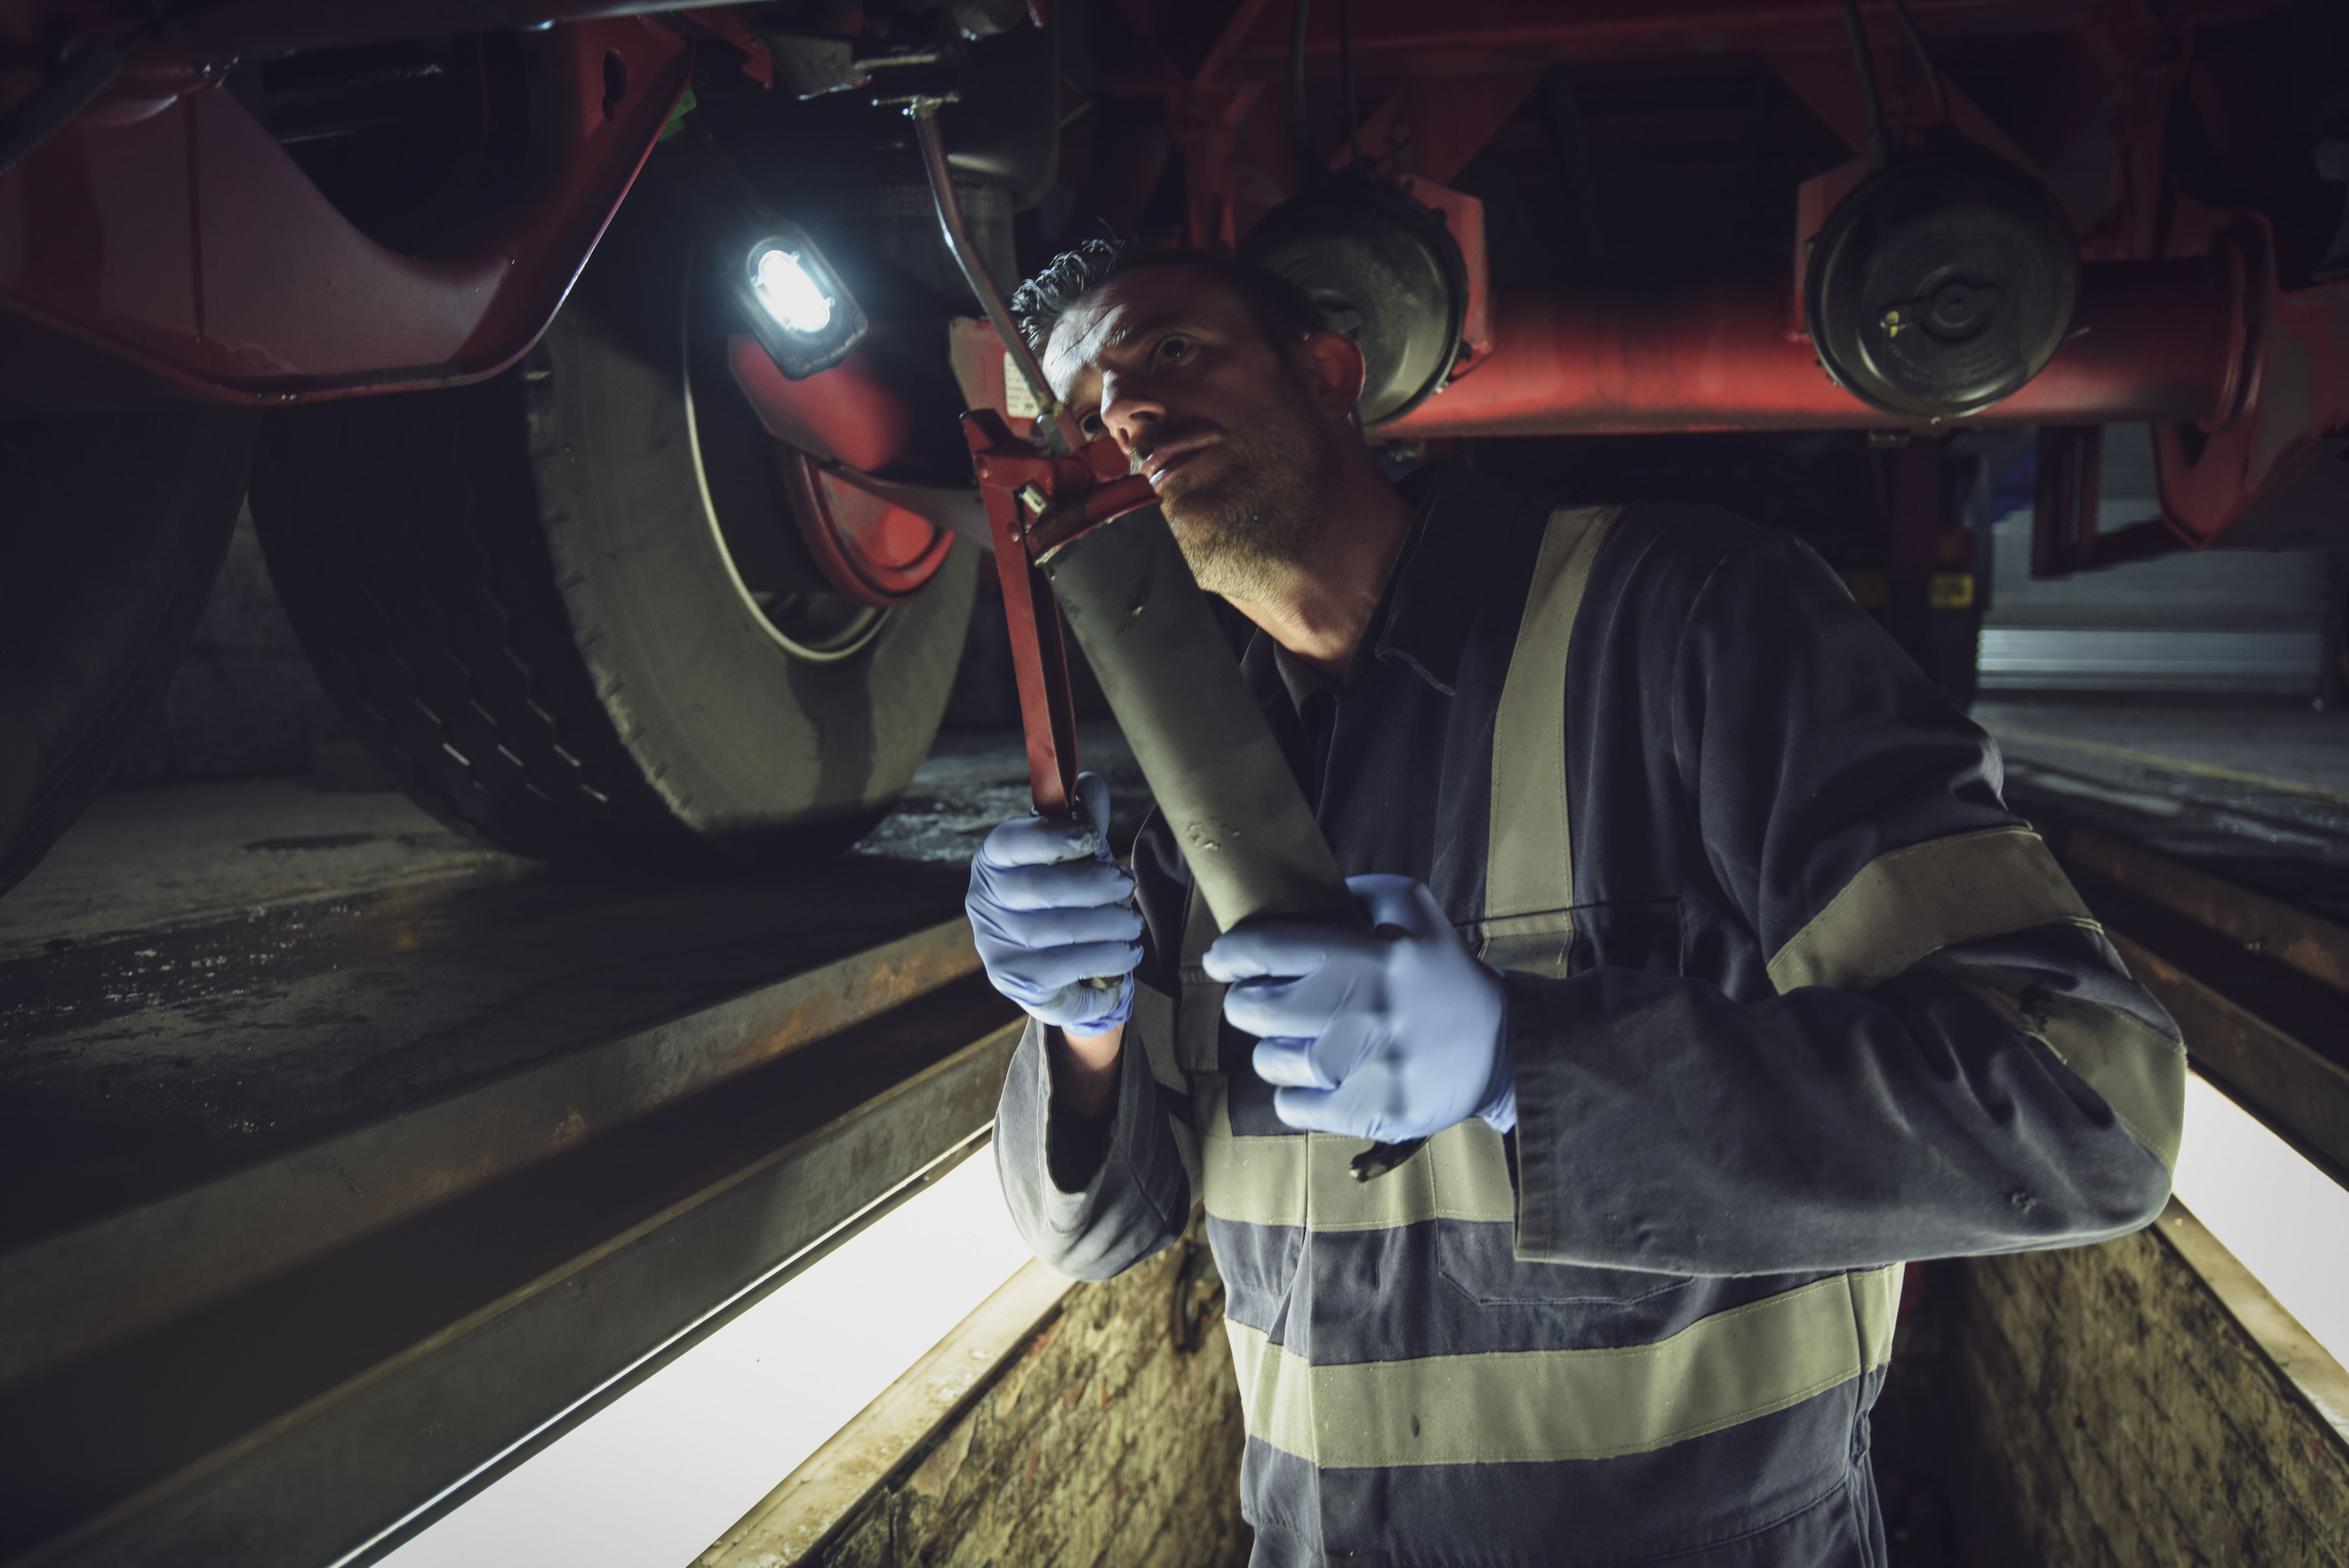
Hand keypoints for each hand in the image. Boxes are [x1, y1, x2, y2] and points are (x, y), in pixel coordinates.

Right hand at [966, 772, 1140, 1034]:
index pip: (1012, 841)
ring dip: (1108, 925)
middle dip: (1095, 885)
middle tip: (1129, 885)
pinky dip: (1105, 959)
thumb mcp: (1074, 857)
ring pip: (1056, 932)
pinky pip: (1065, 968)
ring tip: (1134, 924)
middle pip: (1040, 889)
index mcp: (994, 860)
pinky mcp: (1014, 980)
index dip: (1052, 836)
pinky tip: (1127, 954)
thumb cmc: (1064, 899)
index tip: (1094, 836)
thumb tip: (1089, 784)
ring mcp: (994, 944)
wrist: (1053, 971)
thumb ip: (1083, 821)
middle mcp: (983, 901)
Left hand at [1203, 874, 1513, 1140]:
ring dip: (1274, 1050)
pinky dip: (1295, 1093)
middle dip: (1244, 1004)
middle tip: (1257, 1001)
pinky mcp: (1374, 1112)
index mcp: (1371, 955)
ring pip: (1270, 1061)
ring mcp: (1370, 1066)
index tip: (1222, 960)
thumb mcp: (1412, 909)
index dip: (1229, 955)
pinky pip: (1292, 1107)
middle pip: (1255, 1011)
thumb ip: (1352, 893)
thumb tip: (1290, 896)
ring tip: (1301, 1040)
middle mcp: (1366, 1010)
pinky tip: (1320, 1077)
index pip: (1267, 949)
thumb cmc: (1443, 972)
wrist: (1503, 1045)